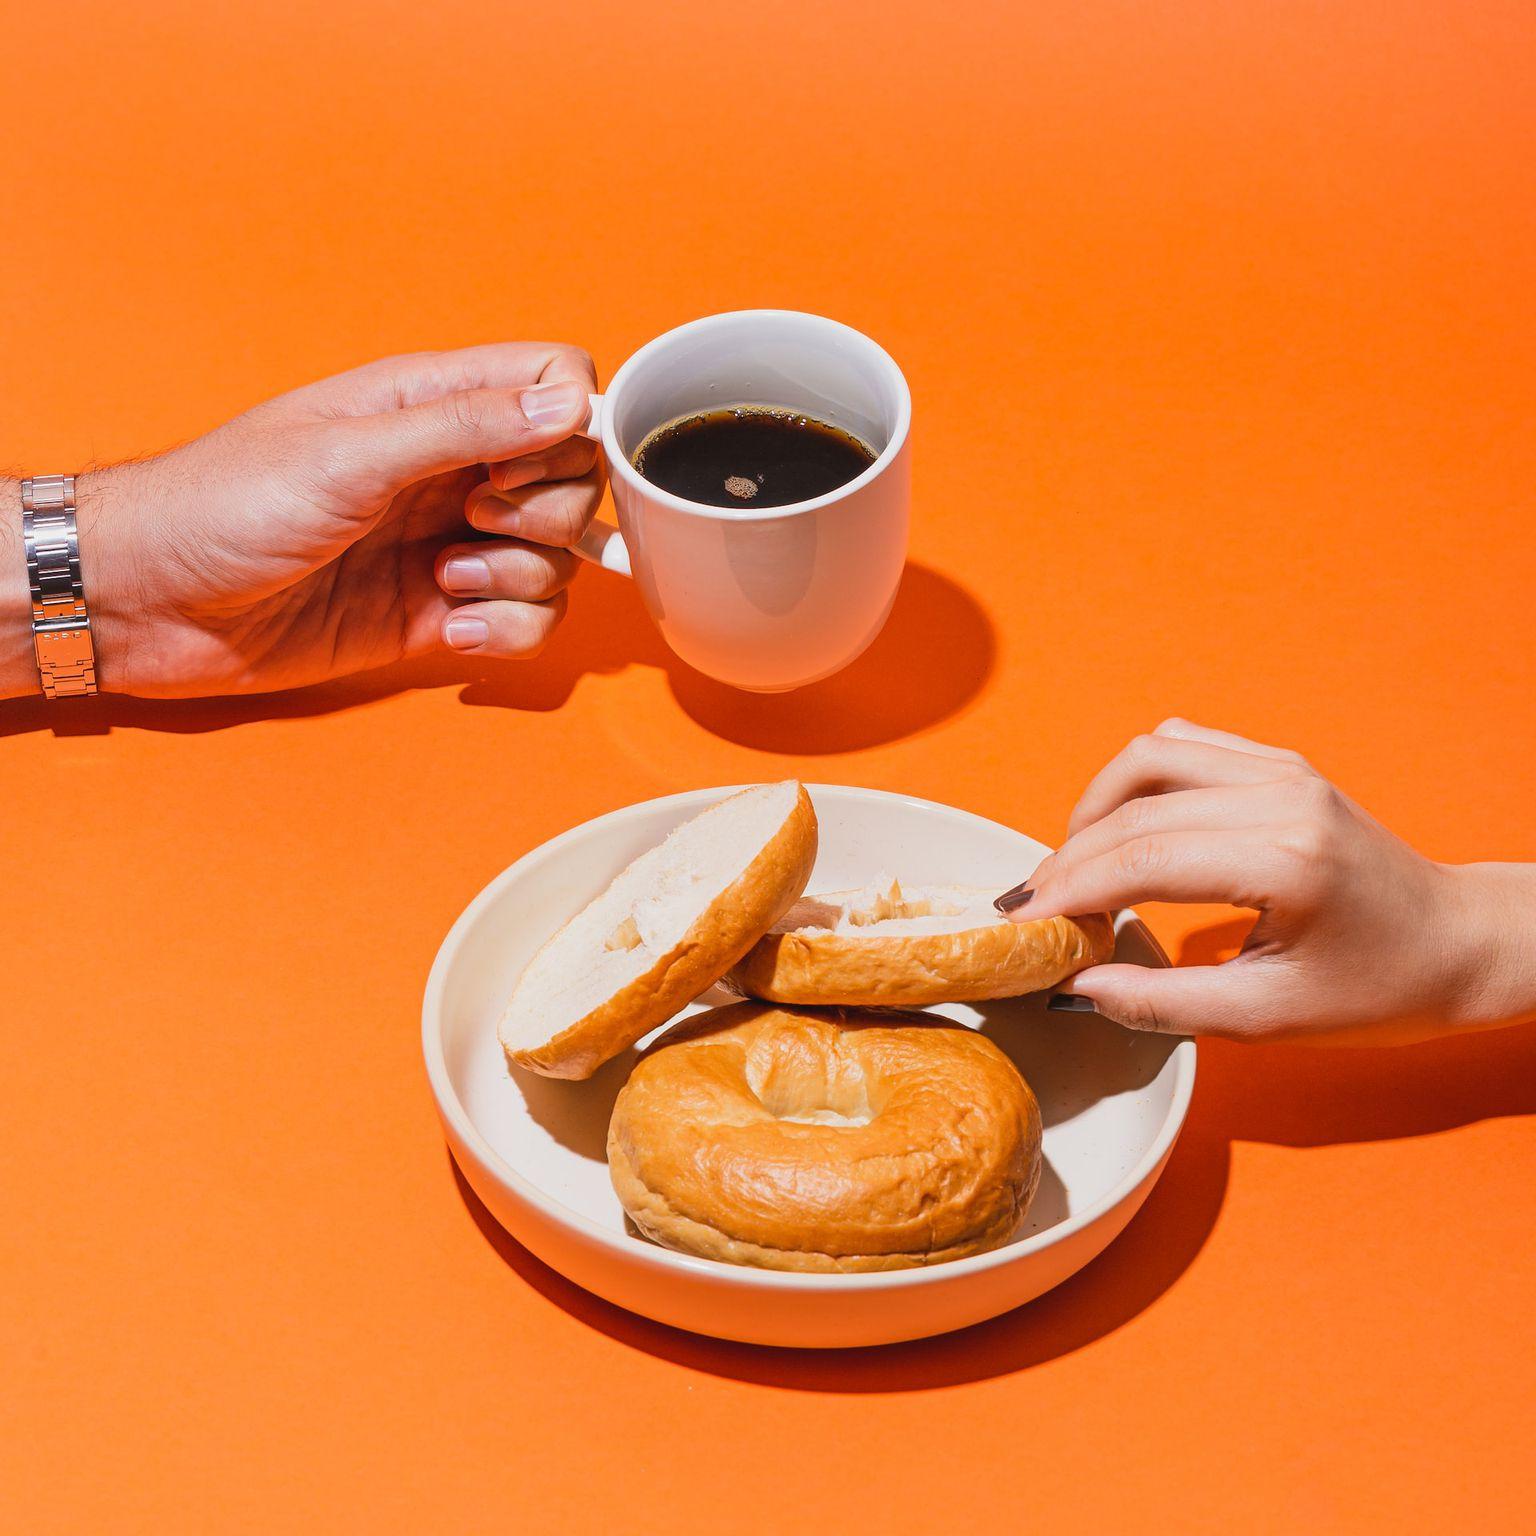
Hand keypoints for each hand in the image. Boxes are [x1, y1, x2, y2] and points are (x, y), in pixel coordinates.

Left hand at [5, 343, 603, 697]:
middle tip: (475, 521)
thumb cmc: (222, 507)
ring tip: (441, 579)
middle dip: (547, 514)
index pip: (556, 383)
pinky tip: (448, 627)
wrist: (153, 603)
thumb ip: (463, 426)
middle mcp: (452, 469)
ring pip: (557, 558)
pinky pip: (526, 621)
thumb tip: (568, 401)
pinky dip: (504, 632)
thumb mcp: (347, 455)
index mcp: (429, 404)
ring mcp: (451, 542)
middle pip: (573, 479)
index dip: (570, 426)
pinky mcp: (441, 612)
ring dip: (518, 579)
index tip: (518, 466)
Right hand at [998, 719, 1535, 1043]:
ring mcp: (1282, 769)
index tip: (1021, 924)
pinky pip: (1180, 746)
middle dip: (1067, 859)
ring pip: (1147, 757)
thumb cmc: (1380, 990)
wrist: (1458, 944)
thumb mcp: (1268, 1018)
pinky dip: (1133, 782)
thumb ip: (1160, 1004)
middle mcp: (1282, 795)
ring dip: (1094, 808)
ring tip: (1071, 866)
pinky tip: (1119, 828)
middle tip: (1030, 907)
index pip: (1143, 861)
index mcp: (1287, 860)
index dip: (1068, 892)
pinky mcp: (1279, 763)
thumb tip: (1074, 985)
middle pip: (1135, 810)